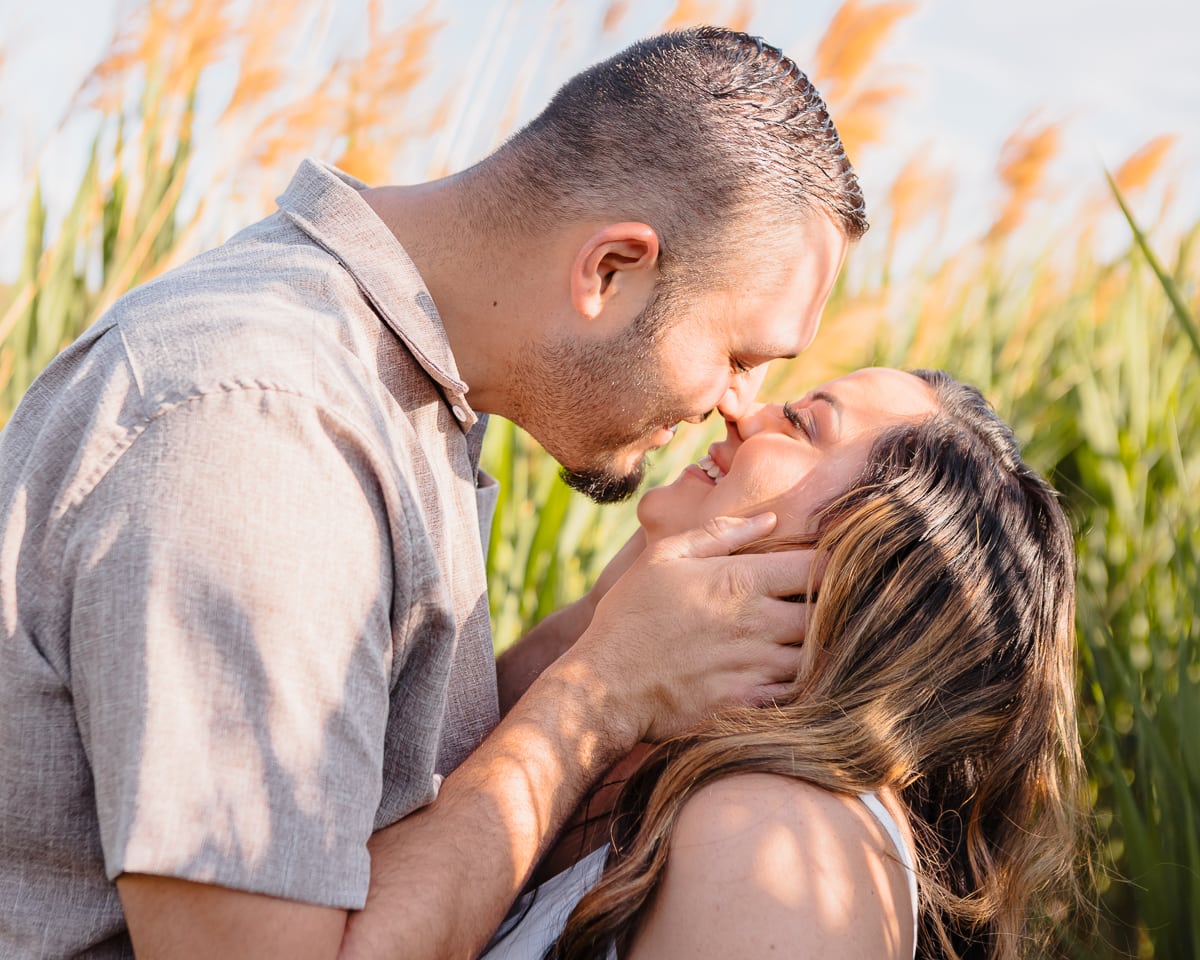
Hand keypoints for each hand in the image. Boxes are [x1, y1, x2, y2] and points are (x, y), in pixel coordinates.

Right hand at [555, 513, 814, 743]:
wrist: (605, 687)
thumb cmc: (631, 614)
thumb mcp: (664, 557)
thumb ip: (720, 534)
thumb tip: (770, 520)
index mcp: (740, 580)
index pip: (818, 566)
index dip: (832, 566)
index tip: (826, 569)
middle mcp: (756, 623)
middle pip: (828, 613)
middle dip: (834, 609)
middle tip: (827, 607)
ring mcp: (755, 667)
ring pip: (819, 655)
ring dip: (820, 648)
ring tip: (810, 641)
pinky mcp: (749, 703)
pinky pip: (798, 693)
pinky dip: (804, 684)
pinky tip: (789, 675)